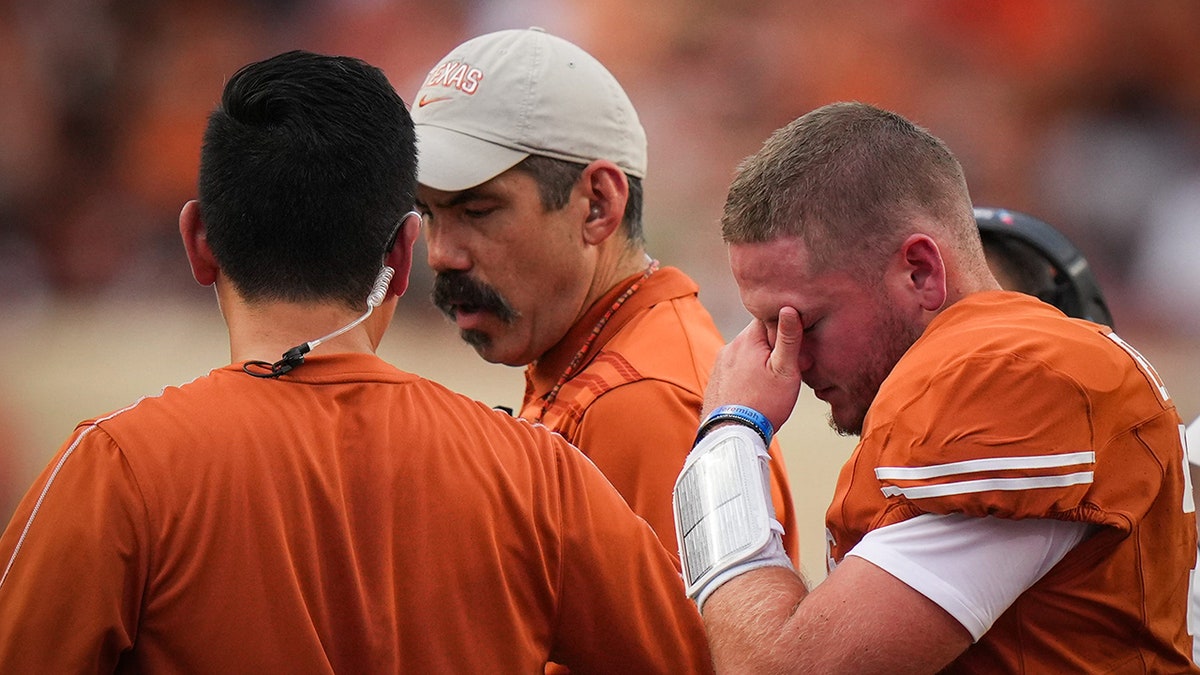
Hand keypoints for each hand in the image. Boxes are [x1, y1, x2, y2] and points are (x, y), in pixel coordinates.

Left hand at [703, 307, 803, 431]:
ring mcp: (720, 363)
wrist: (732, 434)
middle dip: (775, 348)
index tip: (797, 349)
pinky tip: (756, 392)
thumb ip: (789, 338)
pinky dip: (748, 375)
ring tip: (771, 385)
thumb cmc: (763, 404)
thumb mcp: (785, 370)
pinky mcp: (717, 379)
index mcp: (747, 339)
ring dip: (761, 362)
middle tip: (788, 370)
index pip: (770, 318)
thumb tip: (789, 307)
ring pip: (748, 354)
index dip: (787, 330)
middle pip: (759, 336)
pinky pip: (738, 369)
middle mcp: (730, 347)